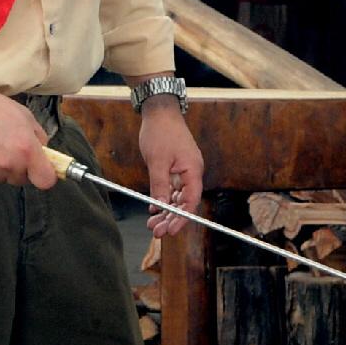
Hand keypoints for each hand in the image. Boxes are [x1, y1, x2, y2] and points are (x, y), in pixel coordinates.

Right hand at [0, 86, 55, 188]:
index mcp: (25, 149)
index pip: (46, 180)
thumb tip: (44, 153)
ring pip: (1, 177)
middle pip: (21, 179)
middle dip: (20, 168)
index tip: (42, 169)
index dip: (45, 175)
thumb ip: (38, 137)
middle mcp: (7, 165)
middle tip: (8, 147)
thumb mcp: (23, 115)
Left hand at [138, 101, 204, 237]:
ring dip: (165, 211)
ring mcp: (184, 170)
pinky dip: (163, 199)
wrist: (160, 112)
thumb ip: (159, 185)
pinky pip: (172, 188)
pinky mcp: (176, 167)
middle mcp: (192, 172)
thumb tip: (160, 207)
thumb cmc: (161, 133)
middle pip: (185, 202)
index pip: (191, 200)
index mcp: (193, 170)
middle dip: (171, 218)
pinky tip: (154, 209)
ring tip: (152, 223)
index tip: (171, 231)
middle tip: (157, 232)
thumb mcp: (157, 161)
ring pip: (177, 197)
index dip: (182, 217)